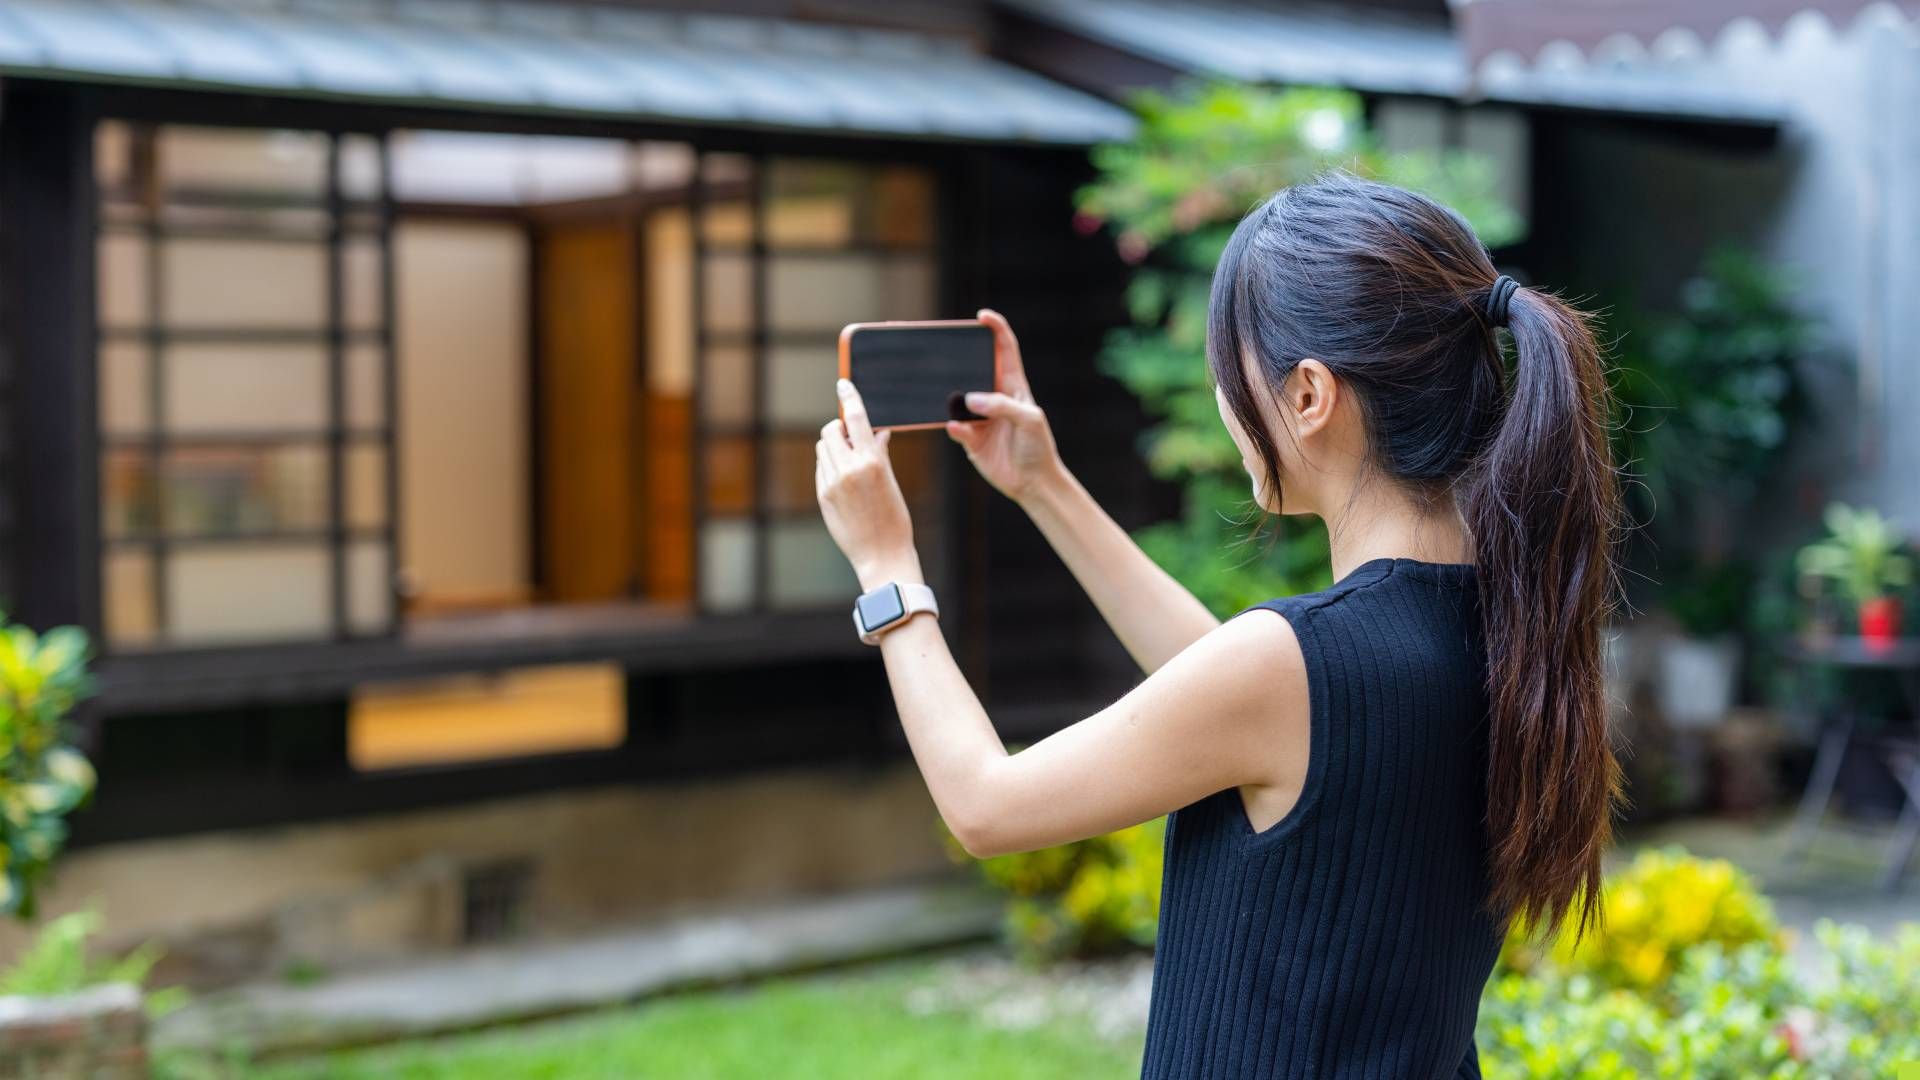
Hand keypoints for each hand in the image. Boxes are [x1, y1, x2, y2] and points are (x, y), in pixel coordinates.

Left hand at [817, 379, 921, 588]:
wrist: (882, 555)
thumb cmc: (894, 519)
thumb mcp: (892, 482)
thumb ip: (880, 454)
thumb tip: (877, 432)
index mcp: (871, 462)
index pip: (857, 418)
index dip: (849, 397)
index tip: (843, 383)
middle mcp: (848, 469)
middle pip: (832, 430)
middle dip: (840, 429)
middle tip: (853, 438)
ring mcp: (832, 483)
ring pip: (823, 448)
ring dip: (834, 447)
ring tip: (851, 462)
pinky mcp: (823, 495)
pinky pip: (821, 468)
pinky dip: (830, 465)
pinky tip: (845, 482)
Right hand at [948, 310, 1063, 503]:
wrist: (1032, 482)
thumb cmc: (1038, 446)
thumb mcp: (1029, 420)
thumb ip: (1003, 406)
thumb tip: (971, 399)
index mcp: (1013, 385)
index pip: (1004, 349)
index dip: (995, 329)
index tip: (982, 316)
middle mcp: (993, 397)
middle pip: (972, 369)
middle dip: (959, 358)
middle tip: (942, 347)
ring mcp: (979, 417)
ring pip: (956, 399)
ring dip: (947, 394)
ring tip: (936, 388)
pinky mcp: (969, 439)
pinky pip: (954, 427)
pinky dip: (952, 426)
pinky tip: (956, 427)